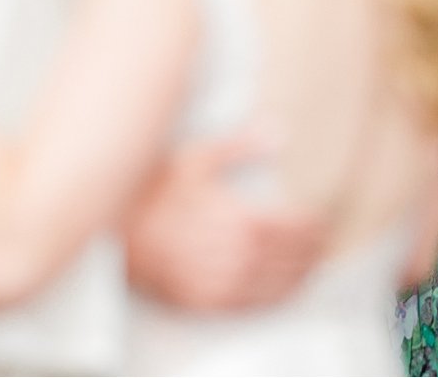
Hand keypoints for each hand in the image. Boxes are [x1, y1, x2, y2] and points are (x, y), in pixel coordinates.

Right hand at [124, 131, 326, 310]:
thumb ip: (241, 146)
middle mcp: (230, 255)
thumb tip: (277, 132)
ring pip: (273, 284)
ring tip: (314, 265)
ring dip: (300, 276)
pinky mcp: (199, 300)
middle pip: (288, 258)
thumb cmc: (152, 190)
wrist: (109, 227)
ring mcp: (214, 282)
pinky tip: (283, 289)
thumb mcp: (196, 158)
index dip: (314, 225)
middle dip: (313, 251)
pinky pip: (248, 304)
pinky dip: (273, 297)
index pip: (291, 228)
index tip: (326, 219)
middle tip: (328, 242)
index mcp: (234, 219)